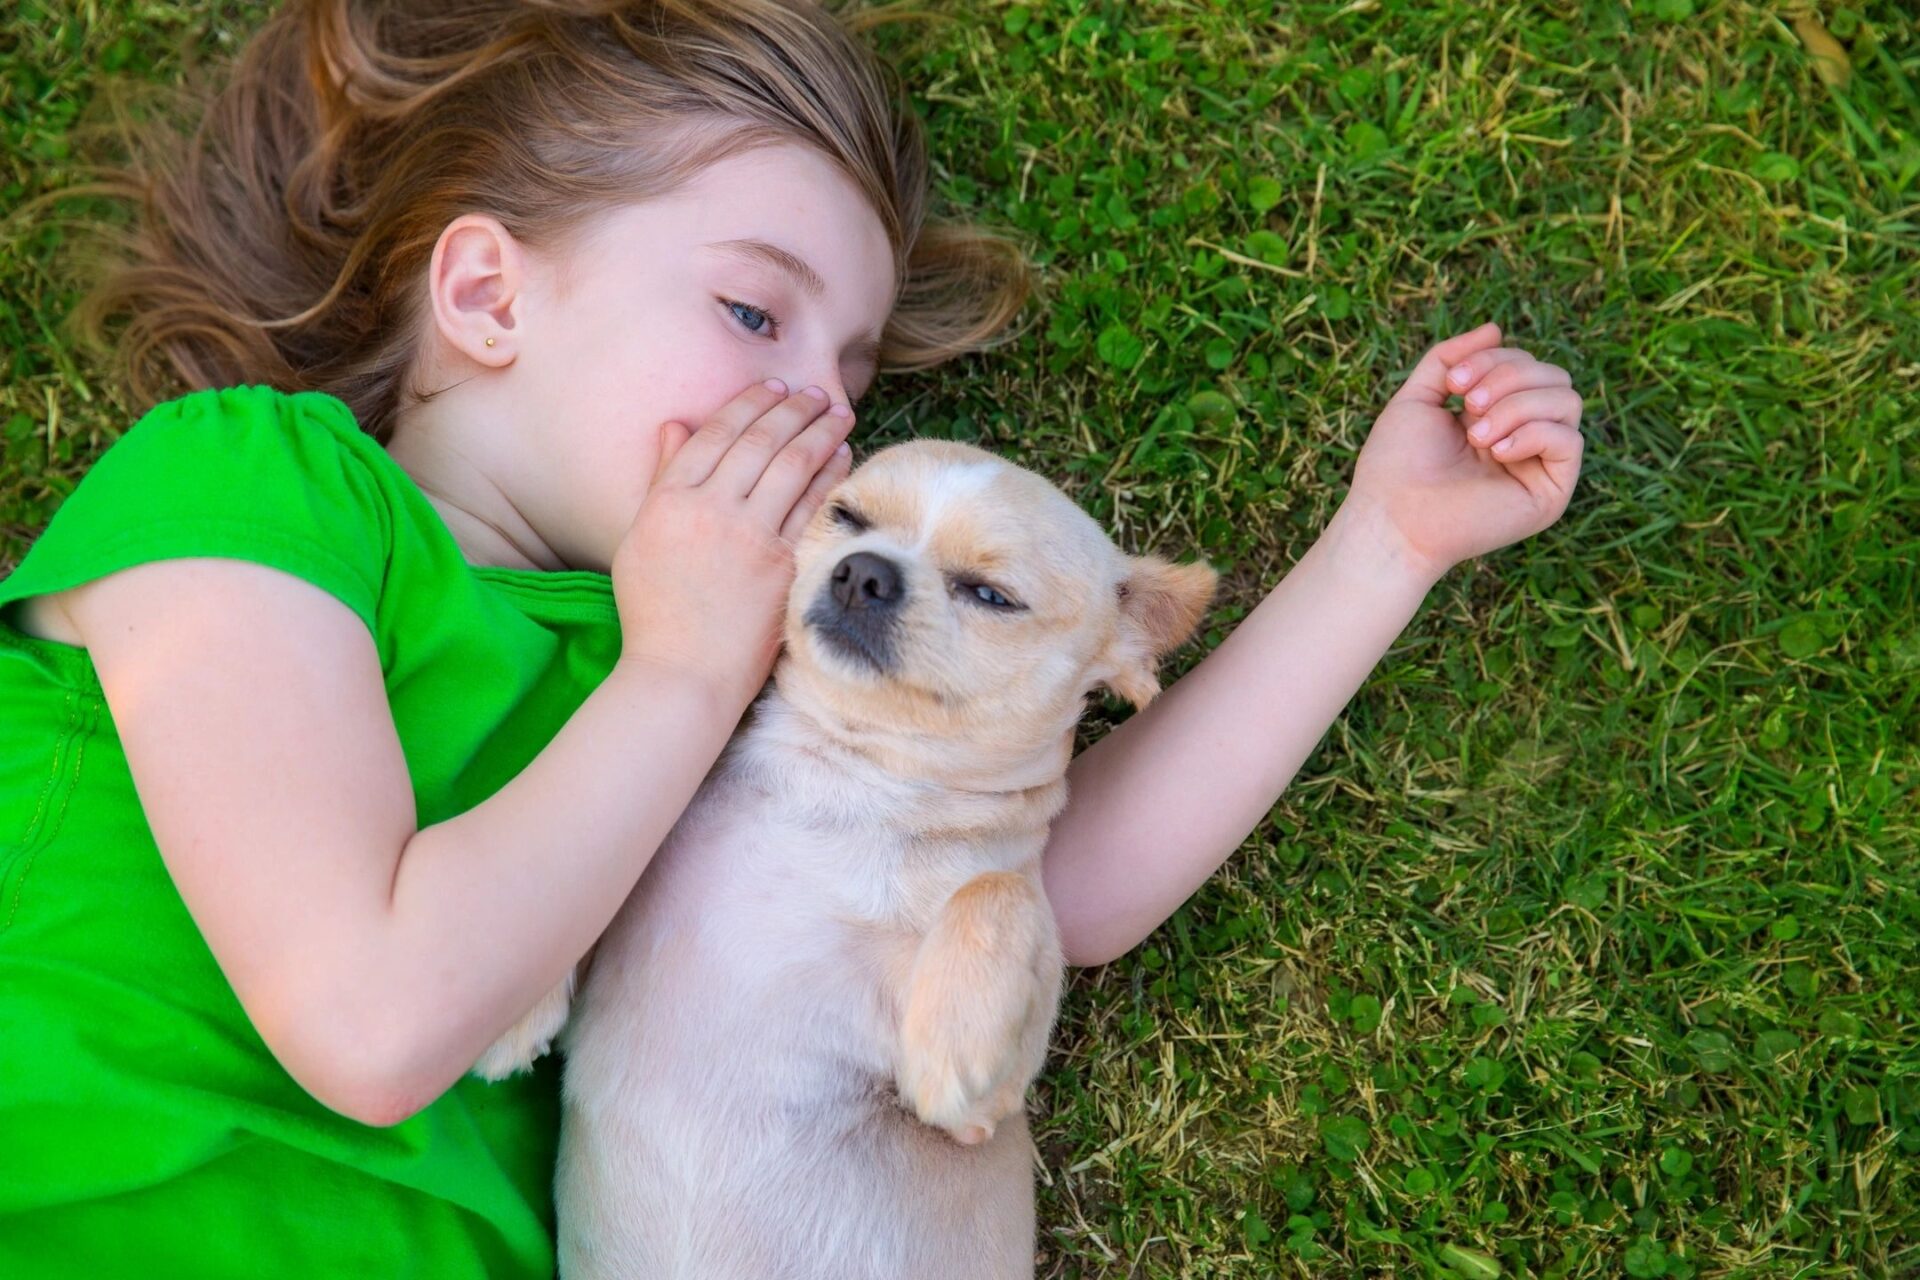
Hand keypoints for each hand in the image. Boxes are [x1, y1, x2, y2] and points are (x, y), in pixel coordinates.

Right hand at [611, 381, 855, 709]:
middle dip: (793, 408)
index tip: (772, 387)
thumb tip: (677, 424)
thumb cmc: (656, 610)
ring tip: (838, 412)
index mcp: (669, 500)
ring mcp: (749, 537)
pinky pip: (813, 507)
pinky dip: (831, 475)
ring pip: (792, 466)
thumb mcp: (641, 537)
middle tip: (816, 393)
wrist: (683, 672)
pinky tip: (843, 456)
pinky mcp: (783, 564)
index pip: (715, 434)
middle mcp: (710, 510)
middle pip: (759, 442)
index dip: (748, 404)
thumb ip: (662, 478)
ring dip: (819, 432)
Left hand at [1347, 323, 1585, 579]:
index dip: (1495, 359)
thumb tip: (1495, 327)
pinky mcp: (1551, 492)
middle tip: (1468, 406)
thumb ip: (1450, 358)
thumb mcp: (1418, 397)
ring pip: (1567, 400)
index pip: (1526, 364)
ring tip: (1477, 434)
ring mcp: (1538, 464)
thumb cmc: (1396, 465)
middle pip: (1553, 375)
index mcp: (1496, 415)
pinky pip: (1569, 440)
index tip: (1453, 383)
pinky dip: (1533, 433)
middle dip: (1510, 377)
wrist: (1392, 519)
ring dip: (1519, 405)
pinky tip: (1496, 452)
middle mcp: (1523, 437)